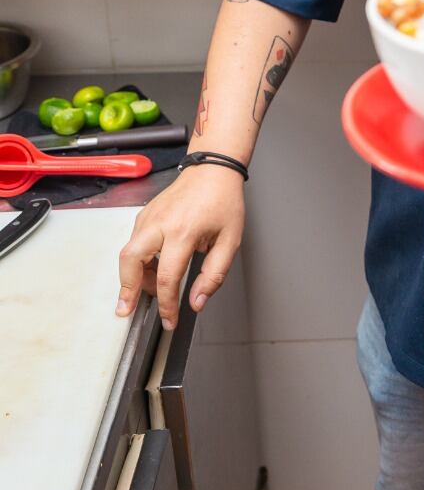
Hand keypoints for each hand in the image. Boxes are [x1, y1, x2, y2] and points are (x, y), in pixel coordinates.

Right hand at [116, 166, 245, 330]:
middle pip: (130, 261)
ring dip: (134, 276)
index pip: (168, 278)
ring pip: (128, 252)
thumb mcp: (230, 240)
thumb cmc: (223, 201)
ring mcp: (148, 217)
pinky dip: (138, 260)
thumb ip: (213, 275)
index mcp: (183, 231)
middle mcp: (160, 223)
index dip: (167, 305)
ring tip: (152, 289)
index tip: (170, 320)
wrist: (213, 169)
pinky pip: (134, 242)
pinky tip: (154, 268)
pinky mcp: (144, 214)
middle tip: (126, 310)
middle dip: (127, 289)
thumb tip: (196, 302)